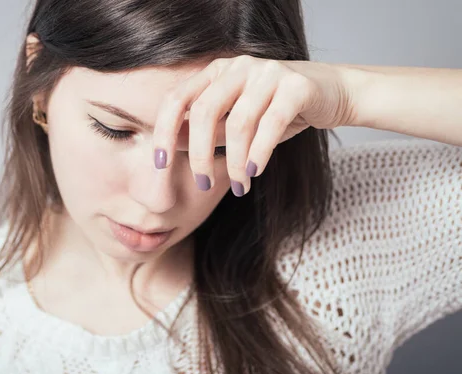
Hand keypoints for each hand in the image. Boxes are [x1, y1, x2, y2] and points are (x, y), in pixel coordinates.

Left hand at [151, 55, 354, 195]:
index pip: (178, 99)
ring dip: (234, 162)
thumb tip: (173, 147)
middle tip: (203, 185)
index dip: (164, 132)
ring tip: (238, 186)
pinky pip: (271, 125)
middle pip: (205, 112)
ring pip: (239, 123)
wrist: (332, 93)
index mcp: (216, 72)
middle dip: (200, 155)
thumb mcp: (235, 122)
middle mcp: (238, 66)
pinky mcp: (296, 86)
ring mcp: (268, 72)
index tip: (160, 164)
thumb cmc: (276, 111)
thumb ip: (205, 132)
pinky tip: (255, 173)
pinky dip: (259, 154)